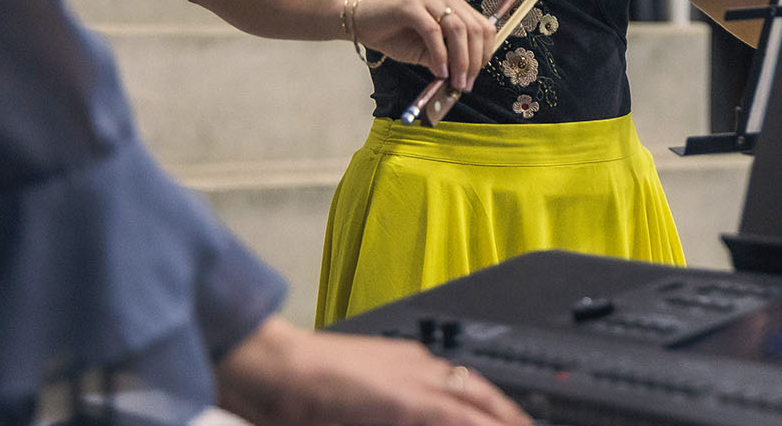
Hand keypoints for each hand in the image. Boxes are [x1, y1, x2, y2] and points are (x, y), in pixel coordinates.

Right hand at [216, 315, 530, 425]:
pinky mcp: (403, 398)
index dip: (492, 406)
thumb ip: (382, 407)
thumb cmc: (298, 387)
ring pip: (473, 401)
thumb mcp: (357, 400)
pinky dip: (477, 423)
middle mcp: (417, 364)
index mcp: (407, 362)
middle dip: (508, 413)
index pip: (464, 386)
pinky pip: (453, 414)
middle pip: (478, 391)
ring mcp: (412, 377)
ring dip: (499, 419)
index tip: (510, 419)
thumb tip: (395, 414)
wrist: (272, 367)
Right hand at [350, 0, 493, 90]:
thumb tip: (462, 77)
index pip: (483, 26)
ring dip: (460, 59)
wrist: (361, 23)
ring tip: (455, 81)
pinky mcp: (411, 5)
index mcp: (454, 6)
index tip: (476, 75)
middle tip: (466, 83)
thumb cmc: (394, 36)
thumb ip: (444, 60)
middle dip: (474, 60)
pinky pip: (432, 31)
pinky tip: (439, 71)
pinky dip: (439, 54)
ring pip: (457, 28)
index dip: (485, 52)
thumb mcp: (425, 53)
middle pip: (474, 28)